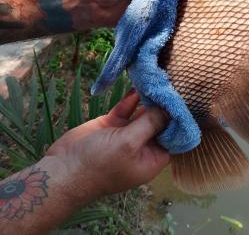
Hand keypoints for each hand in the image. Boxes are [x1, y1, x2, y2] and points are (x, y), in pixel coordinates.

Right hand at [46, 90, 169, 199]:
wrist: (63, 169)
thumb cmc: (98, 164)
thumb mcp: (129, 144)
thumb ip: (150, 124)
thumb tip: (169, 110)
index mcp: (151, 159)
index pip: (173, 137)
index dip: (178, 119)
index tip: (185, 99)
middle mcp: (142, 146)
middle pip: (159, 122)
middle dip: (164, 105)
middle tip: (173, 82)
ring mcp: (126, 134)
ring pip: (143, 112)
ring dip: (149, 98)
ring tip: (159, 78)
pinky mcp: (112, 124)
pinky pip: (127, 108)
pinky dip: (132, 97)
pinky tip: (140, 83)